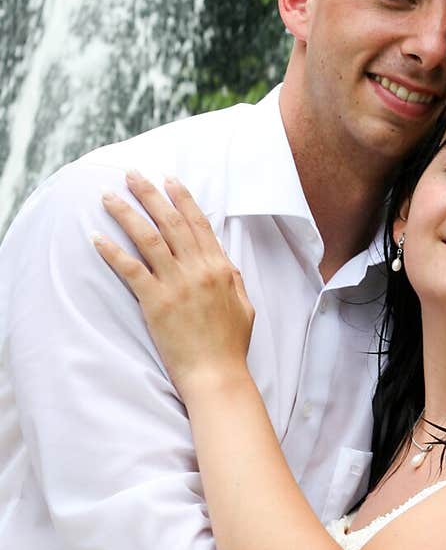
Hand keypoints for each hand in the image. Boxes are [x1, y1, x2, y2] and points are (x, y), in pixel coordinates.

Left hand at [93, 172, 253, 396]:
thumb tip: (225, 261)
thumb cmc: (230, 346)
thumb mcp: (244, 307)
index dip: (182, 198)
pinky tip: (97, 237)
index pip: (198, 224)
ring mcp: (177, 285)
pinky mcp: (156, 302)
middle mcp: (199, 270)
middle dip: (150, 194)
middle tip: (131, 174)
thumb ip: (234, 279)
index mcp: (221, 268)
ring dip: (126, 213)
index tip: (168, 179)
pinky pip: (131, 269)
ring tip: (107, 196)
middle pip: (170, 222)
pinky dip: (112, 251)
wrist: (217, 375)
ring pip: (148, 238)